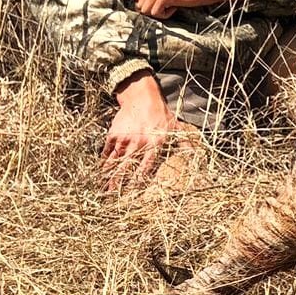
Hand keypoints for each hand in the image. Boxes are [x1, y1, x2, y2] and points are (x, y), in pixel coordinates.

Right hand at [102, 72, 181, 193]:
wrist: (143, 97)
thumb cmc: (161, 114)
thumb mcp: (176, 127)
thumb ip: (185, 142)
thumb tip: (196, 155)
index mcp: (155, 145)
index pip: (146, 168)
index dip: (138, 182)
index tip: (132, 194)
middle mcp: (139, 144)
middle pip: (126, 168)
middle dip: (117, 184)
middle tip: (111, 197)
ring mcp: (124, 139)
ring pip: (114, 162)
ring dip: (107, 176)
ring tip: (102, 189)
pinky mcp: (114, 134)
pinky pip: (106, 151)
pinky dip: (102, 162)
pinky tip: (99, 172)